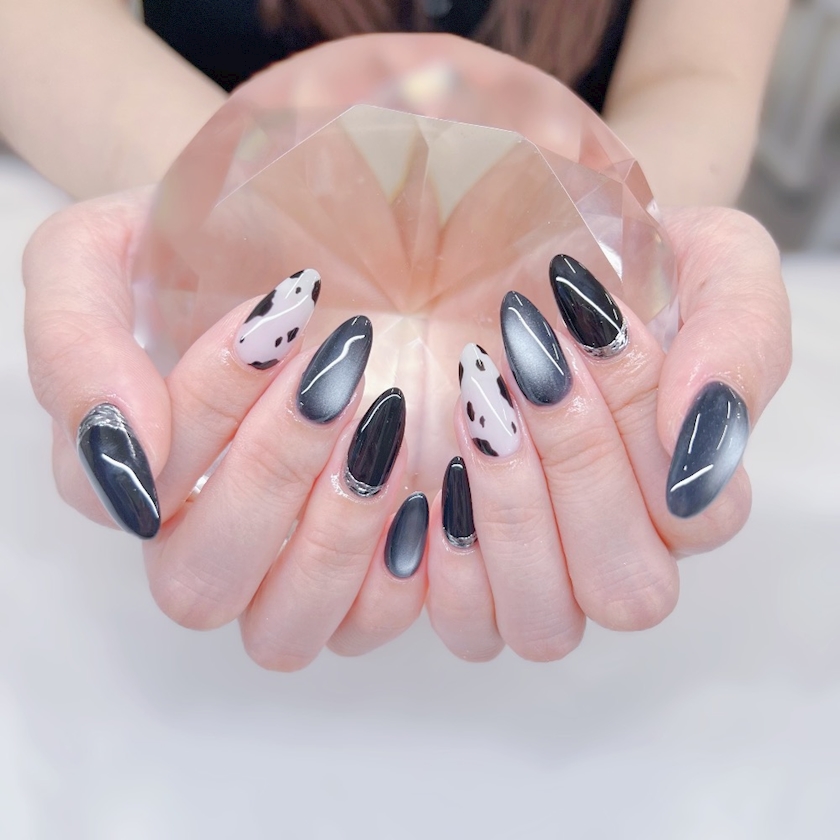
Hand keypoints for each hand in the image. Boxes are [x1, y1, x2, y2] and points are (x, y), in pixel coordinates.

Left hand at [424, 206, 791, 660]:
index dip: (646, 428)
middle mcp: (616, 538)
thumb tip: (702, 434)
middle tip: (529, 361)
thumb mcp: (704, 258)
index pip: (699, 515)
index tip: (590, 323)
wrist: (500, 242)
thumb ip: (738, 338)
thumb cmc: (607, 253)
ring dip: (514, 520)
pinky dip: (450, 566)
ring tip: (479, 406)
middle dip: (578, 469)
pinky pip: (468, 628)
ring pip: (546, 625)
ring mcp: (534, 562)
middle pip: (627, 588)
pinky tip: (441, 472)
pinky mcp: (457, 563)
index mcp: (683, 478)